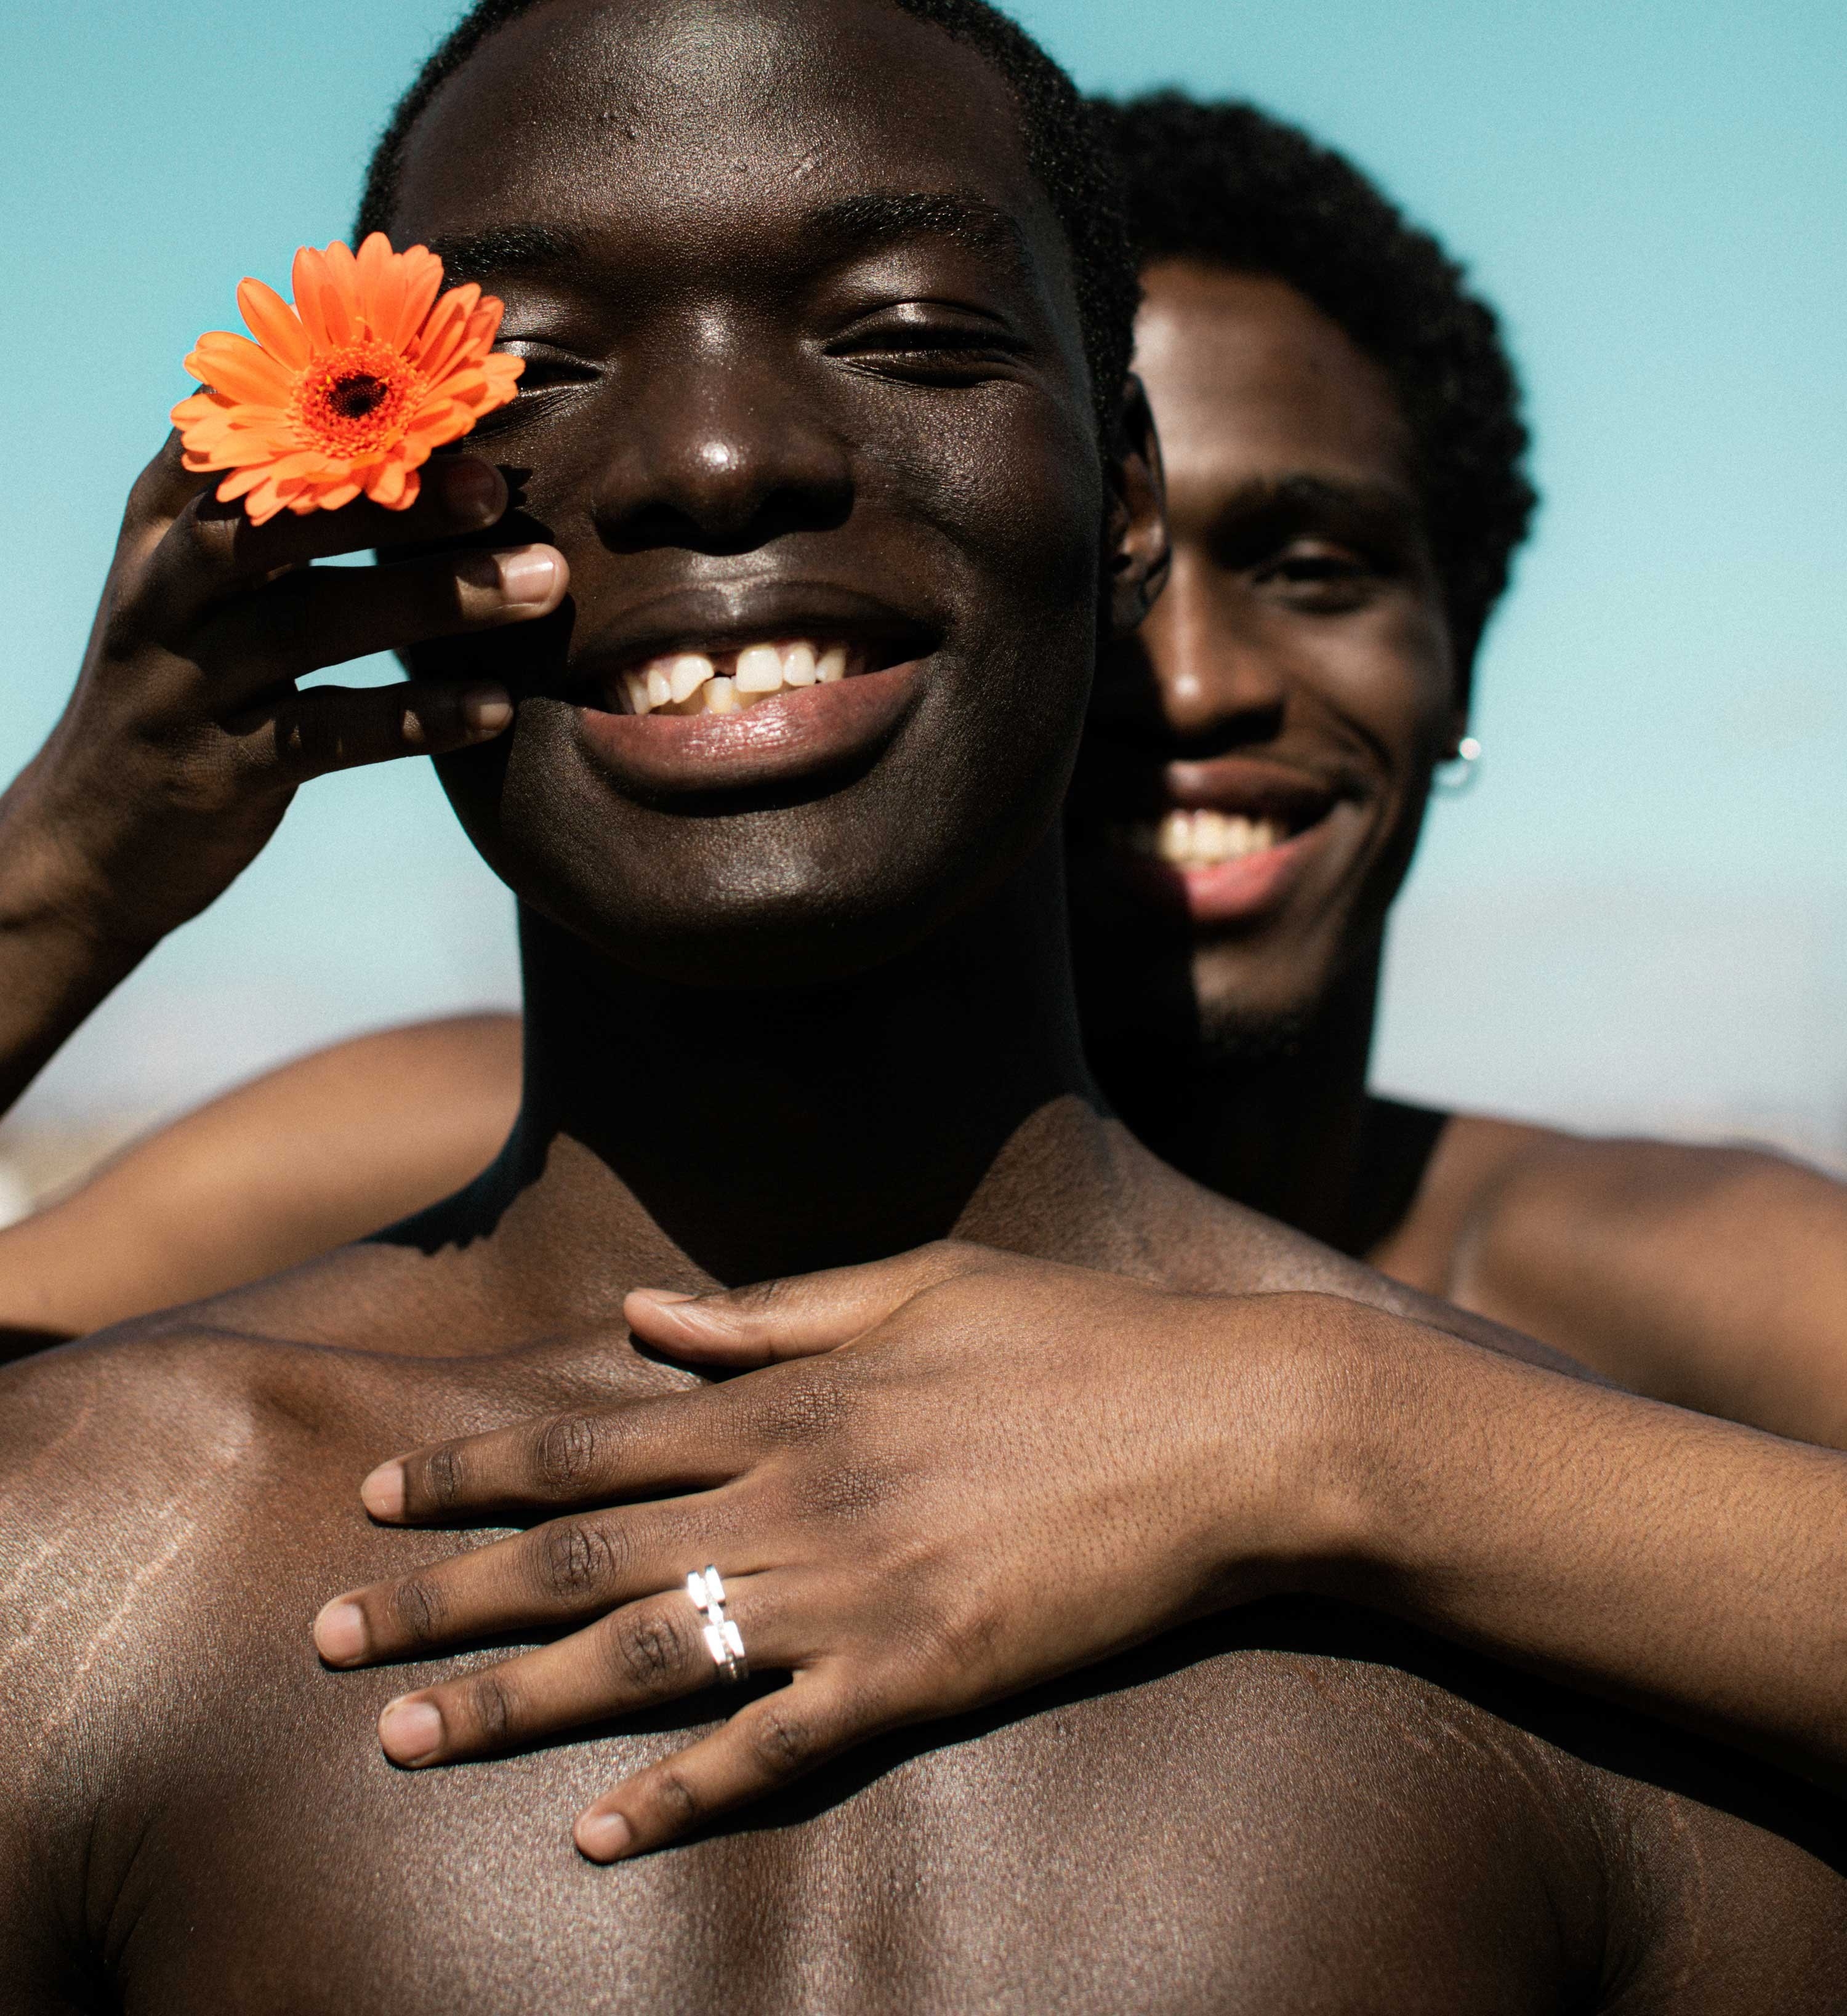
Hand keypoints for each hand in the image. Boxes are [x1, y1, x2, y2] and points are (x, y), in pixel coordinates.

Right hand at [1, 431, 566, 955]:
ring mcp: (185, 681)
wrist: (86, 845)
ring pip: (311, 621)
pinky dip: (417, 718)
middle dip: (392, 494)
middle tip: (496, 485)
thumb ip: (266, 515)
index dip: (334, 405)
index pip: (242, 439)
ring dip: (436, 597)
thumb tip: (393, 434)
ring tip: (543, 582)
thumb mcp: (196, 593)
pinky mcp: (218, 770)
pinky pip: (327, 734)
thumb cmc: (179, 697)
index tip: (434, 377)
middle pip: (278, 518)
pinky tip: (497, 707)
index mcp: (162, 529)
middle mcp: (164, 591)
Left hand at [314, 1242, 1371, 1860]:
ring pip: (646, 1656)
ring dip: (517, 1704)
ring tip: (404, 1740)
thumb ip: (780, 1309)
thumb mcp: (925, 1284)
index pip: (590, 1436)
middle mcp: (797, 1496)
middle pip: (582, 1553)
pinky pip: (775, 1749)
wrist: (1229, 1429)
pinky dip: (679, 1795)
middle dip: (445, 1597)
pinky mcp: (924, 1675)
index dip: (475, 1470)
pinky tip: (595, 1835)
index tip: (382, 1498)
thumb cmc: (1081, 1340)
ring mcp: (854, 1594)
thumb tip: (654, 1317)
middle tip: (328, 1636)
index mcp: (793, 1398)